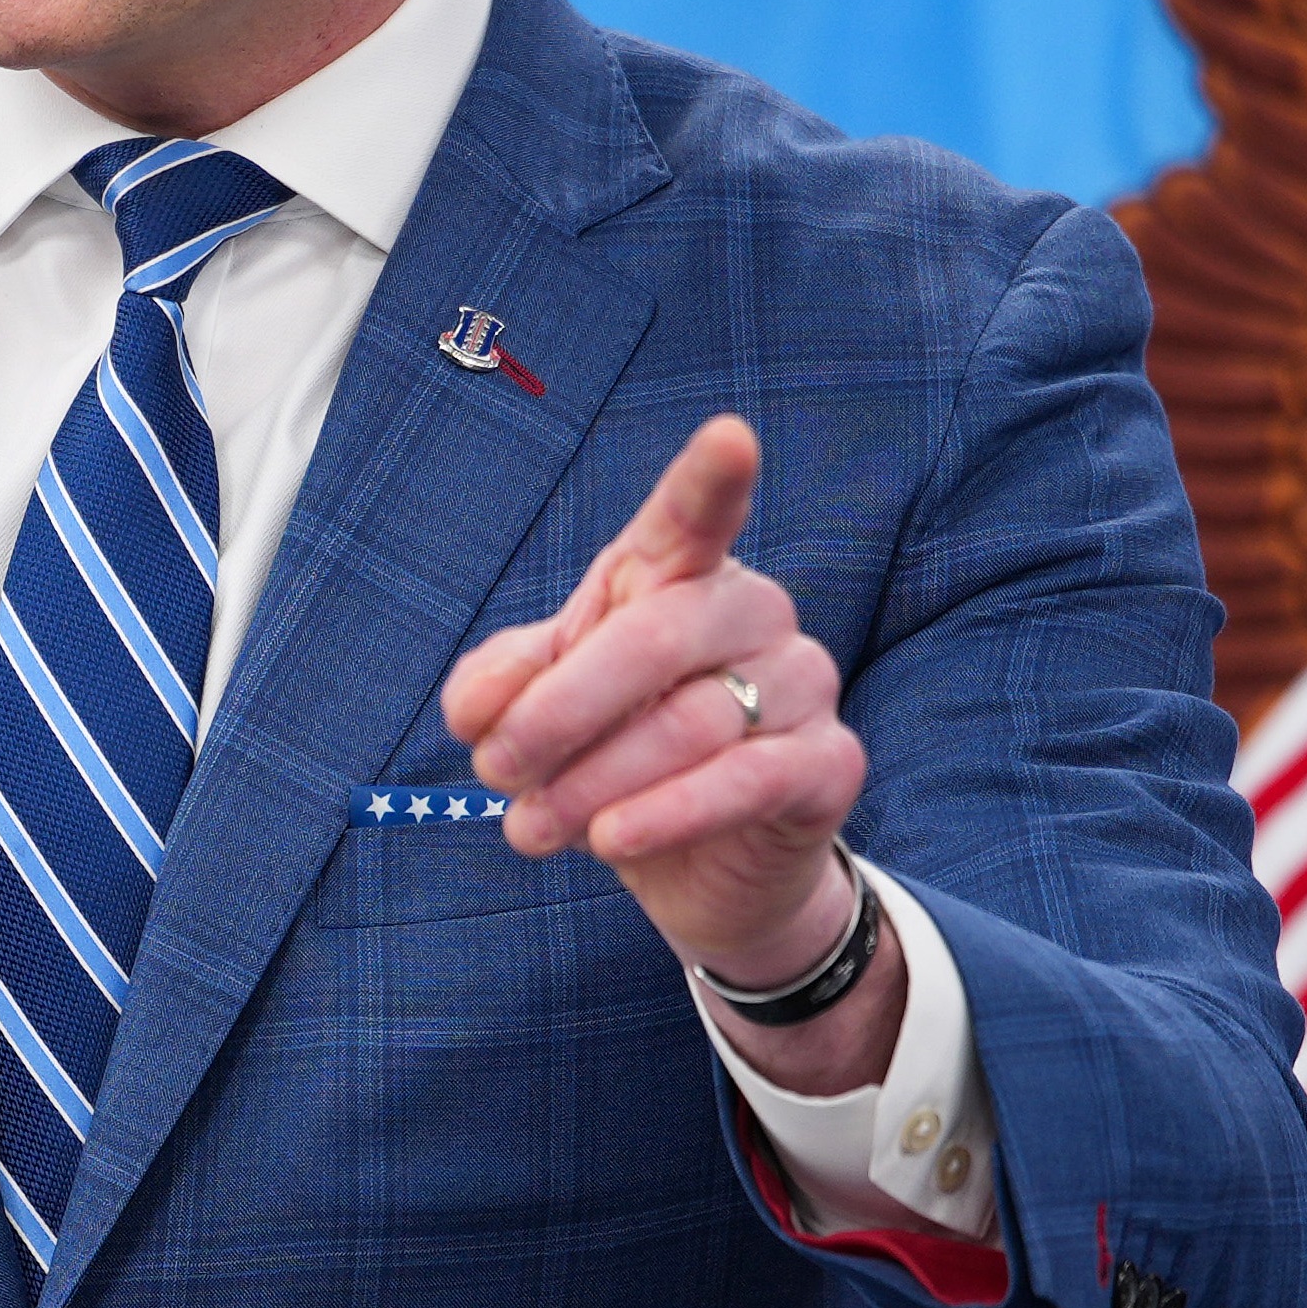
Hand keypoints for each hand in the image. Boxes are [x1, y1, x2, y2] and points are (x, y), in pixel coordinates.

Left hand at [441, 418, 883, 1075]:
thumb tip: (477, 708)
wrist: (700, 870)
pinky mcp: (829, 765)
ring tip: (532, 827)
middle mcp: (754, 613)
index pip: (694, 517)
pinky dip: (665, 814)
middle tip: (494, 770)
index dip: (711, 478)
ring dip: (589, 783)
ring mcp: (803, 684)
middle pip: (655, 636)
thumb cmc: (614, 759)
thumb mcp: (538, 711)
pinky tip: (611, 841)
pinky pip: (745, 782)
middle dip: (558, 710)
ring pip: (690, 722)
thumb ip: (500, 688)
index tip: (731, 436)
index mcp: (681, 576)